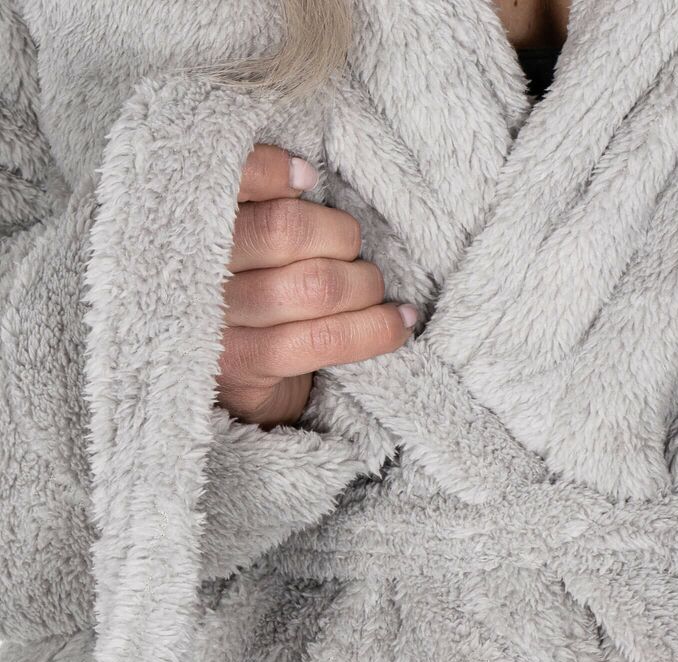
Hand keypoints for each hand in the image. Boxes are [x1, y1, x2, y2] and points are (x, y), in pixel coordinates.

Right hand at [218, 144, 416, 427]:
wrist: (231, 385)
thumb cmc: (249, 299)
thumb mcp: (244, 246)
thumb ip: (260, 205)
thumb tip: (303, 174)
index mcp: (187, 227)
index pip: (227, 180)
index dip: (271, 170)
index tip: (308, 179)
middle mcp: (195, 271)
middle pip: (285, 230)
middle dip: (340, 237)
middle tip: (350, 252)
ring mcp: (214, 322)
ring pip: (316, 285)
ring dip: (363, 284)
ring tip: (370, 288)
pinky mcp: (244, 364)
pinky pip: (326, 339)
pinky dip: (376, 329)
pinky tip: (399, 322)